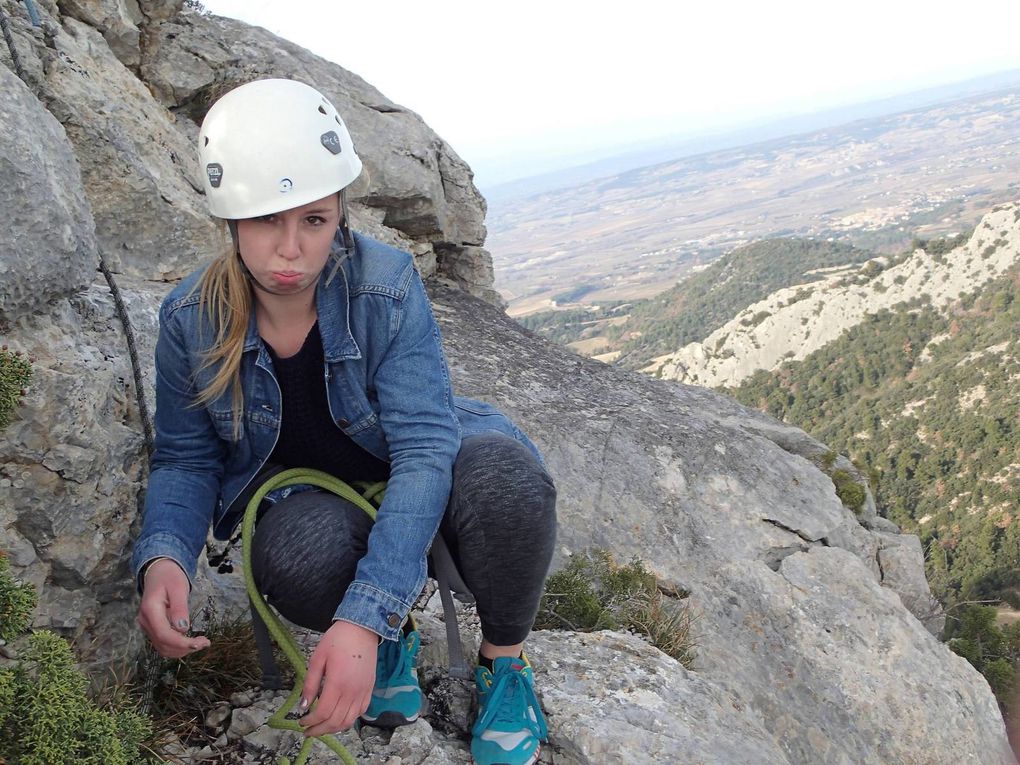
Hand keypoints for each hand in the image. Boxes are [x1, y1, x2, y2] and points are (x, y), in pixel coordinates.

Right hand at [136, 558, 209, 657]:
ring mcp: (147, 626)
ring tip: (200, 642)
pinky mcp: (152, 628)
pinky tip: (190, 640)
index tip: (201, 643)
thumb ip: (180, 608)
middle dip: (185, 648)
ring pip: (163, 647)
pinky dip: (177, 646)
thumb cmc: (170, 577)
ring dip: (182, 650)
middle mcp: (145, 621)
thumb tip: (183, 629)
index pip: (164, 635)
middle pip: (164, 645)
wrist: (159, 572)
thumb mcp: (178, 588)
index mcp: (150, 610)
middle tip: (205, 642)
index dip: (182, 643)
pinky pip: (164, 643)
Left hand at [299, 620, 378, 735]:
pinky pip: (360, 713)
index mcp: (338, 683)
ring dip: (333, 729)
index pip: (323, 712)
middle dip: (319, 730)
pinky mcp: (369, 690)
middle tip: (308, 731)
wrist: (362, 629)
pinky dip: (348, 720)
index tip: (301, 722)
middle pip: (335, 721)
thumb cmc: (338, 640)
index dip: (310, 721)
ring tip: (321, 728)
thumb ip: (310, 683)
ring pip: (349, 721)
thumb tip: (303, 705)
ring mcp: (363, 692)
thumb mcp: (317, 658)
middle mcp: (352, 691)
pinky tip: (338, 718)